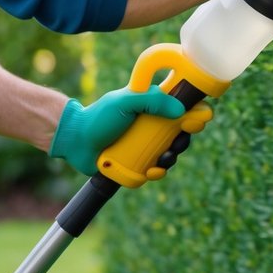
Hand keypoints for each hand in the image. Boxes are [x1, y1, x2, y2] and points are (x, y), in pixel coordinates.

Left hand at [48, 85, 183, 175]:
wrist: (76, 140)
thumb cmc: (99, 117)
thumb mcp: (126, 101)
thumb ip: (152, 100)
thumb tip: (180, 110)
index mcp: (153, 107)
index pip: (182, 109)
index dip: (195, 115)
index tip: (196, 122)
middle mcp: (153, 126)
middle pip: (180, 134)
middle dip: (183, 141)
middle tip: (176, 145)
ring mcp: (146, 146)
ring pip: (170, 154)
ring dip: (171, 158)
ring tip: (162, 159)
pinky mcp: (138, 163)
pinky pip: (156, 170)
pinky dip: (158, 172)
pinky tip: (152, 171)